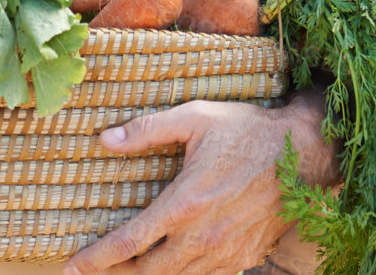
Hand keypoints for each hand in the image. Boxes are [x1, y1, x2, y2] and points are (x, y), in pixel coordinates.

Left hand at [62, 90, 336, 274]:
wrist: (304, 154)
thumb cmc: (248, 131)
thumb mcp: (196, 117)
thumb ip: (148, 130)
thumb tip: (104, 140)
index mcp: (184, 205)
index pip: (128, 244)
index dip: (96, 259)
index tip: (71, 266)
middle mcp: (201, 238)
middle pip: (147, 273)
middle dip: (118, 273)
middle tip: (97, 267)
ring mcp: (224, 253)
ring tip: (133, 266)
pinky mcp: (244, 258)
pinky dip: (184, 274)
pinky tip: (177, 262)